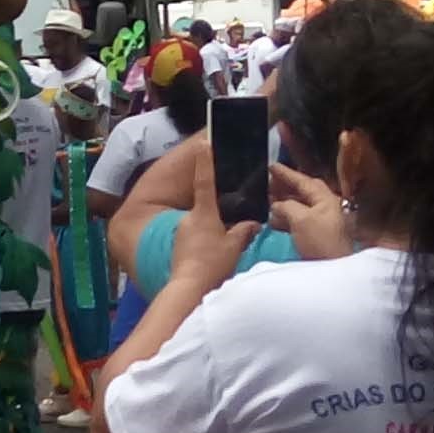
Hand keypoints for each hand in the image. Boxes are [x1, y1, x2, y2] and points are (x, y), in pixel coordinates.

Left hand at [165, 140, 262, 290]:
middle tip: (232, 216)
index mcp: (203, 213)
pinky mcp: (180, 246)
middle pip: (206, 206)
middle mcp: (189, 219)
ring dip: (214, 228)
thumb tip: (253, 222)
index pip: (204, 182)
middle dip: (219, 210)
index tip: (204, 144)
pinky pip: (197, 236)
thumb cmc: (212, 264)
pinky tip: (215, 253)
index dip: (205, 162)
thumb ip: (244, 231)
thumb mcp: (234, 246)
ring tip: (226, 242)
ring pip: (202, 223)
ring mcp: (182, 232)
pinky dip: (207, 239)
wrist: (189, 288)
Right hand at [267, 161, 351, 261]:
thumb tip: (276, 204)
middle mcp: (325, 207)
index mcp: (325, 199)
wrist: (333, 268)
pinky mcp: (315, 235)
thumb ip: (286, 206)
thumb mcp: (301, 218)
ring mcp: (321, 221)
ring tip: (266, 198)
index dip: (287, 173)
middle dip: (285, 186)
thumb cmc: (319, 240)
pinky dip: (285, 216)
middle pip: (303, 191)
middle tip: (267, 182)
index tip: (271, 165)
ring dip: (283, 201)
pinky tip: (273, 219)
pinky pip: (297, 219)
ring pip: (299, 205)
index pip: (304, 181)